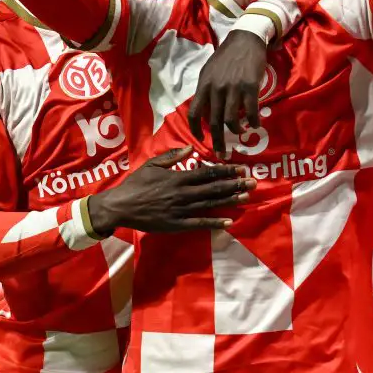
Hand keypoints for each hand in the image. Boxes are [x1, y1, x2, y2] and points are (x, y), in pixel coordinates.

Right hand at [86, 148, 252, 233]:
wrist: (120, 207)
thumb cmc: (136, 184)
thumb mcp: (152, 165)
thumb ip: (171, 157)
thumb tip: (189, 148)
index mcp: (178, 177)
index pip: (207, 173)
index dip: (225, 170)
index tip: (241, 168)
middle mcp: (182, 193)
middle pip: (213, 188)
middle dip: (234, 184)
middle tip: (253, 182)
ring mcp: (181, 209)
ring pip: (210, 204)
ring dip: (229, 200)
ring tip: (246, 197)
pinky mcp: (177, 224)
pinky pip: (199, 223)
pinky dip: (214, 222)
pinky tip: (229, 221)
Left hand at [187, 31, 267, 156]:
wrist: (245, 40)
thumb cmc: (226, 57)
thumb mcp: (209, 71)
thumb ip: (206, 91)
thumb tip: (206, 112)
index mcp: (204, 85)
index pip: (195, 113)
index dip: (196, 130)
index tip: (201, 140)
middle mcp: (216, 88)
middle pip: (214, 122)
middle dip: (218, 141)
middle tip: (222, 154)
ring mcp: (233, 88)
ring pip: (231, 120)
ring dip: (235, 131)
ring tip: (240, 133)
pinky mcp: (250, 87)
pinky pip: (250, 112)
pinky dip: (252, 122)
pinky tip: (254, 125)